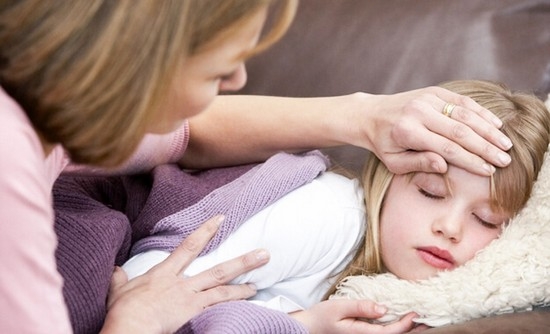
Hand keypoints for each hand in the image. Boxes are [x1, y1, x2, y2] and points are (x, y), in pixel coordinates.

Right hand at [100, 215, 269, 333]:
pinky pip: (217, 311)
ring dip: (243, 287)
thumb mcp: (118, 291)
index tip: (221, 218)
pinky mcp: (193, 316)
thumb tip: (113, 269)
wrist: (130, 326)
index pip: (189, 247)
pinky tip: (244, 308)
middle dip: (242, 262)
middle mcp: (183, 284)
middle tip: (264, 254)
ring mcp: (191, 301)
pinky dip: (231, 309)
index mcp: (165, 274)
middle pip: (218, 270)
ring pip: (223, 291)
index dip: (206, 231)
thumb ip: (119, 279)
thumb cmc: (123, 310)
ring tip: (257, 284)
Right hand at [290, 299, 416, 333]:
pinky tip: (398, 322)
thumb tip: (383, 308)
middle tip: (427, 320)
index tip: (416, 313)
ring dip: (403, 329)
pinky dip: (393, 328)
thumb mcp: (339, 307)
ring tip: (418, 321)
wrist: (307, 328)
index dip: (405, 324)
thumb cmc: (321, 317)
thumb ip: (361, 307)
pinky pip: (380, 333)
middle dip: (410, 329)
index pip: (390, 332)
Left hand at [353, 87, 512, 175]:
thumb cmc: (384, 144)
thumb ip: (419, 163)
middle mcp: (418, 112)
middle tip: (505, 160)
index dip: (470, 161)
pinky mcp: (434, 91)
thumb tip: (445, 165)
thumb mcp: (394, 162)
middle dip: (485, 147)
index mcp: (408, 132)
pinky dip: (480, 112)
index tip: (489, 171)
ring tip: (506, 145)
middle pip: (460, 132)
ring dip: (488, 130)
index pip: (446, 149)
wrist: (370, 114)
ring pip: (465, 114)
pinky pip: (462, 101)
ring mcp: (427, 99)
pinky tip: (496, 125)